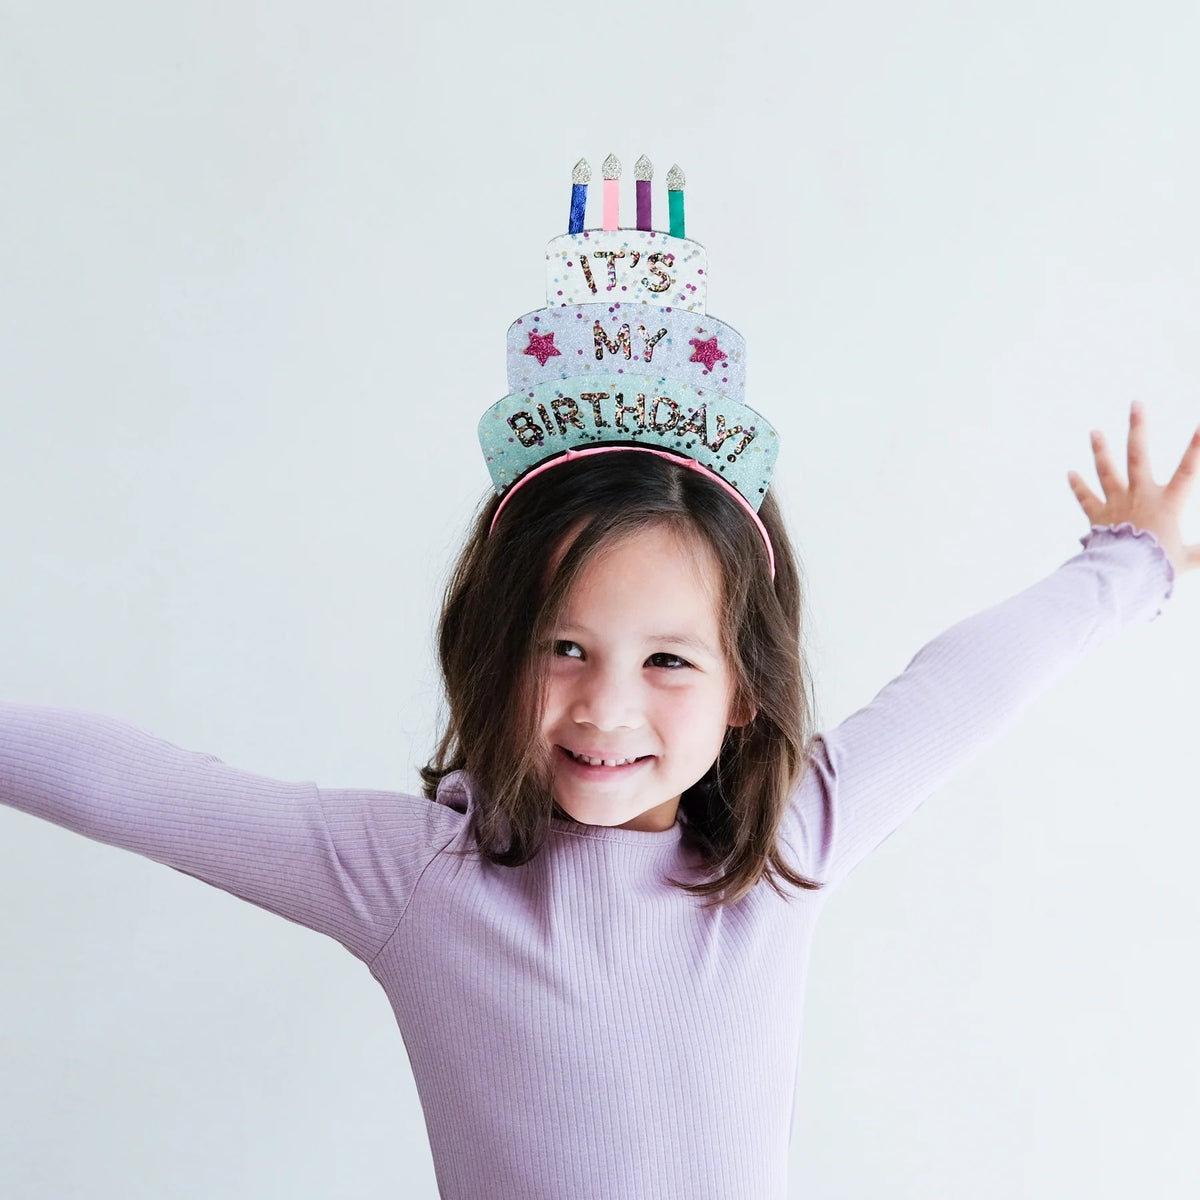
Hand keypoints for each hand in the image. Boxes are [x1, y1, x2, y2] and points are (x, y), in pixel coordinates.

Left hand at [1067, 401, 1199, 574]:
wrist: (1122, 575)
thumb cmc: (1157, 568)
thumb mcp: (1186, 559)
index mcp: (1167, 504)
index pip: (1188, 471)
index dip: (1197, 447)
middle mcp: (1139, 496)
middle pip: (1138, 455)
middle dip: (1138, 428)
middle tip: (1135, 405)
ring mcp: (1116, 504)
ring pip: (1106, 470)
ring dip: (1100, 450)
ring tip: (1094, 432)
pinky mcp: (1098, 516)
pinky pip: (1086, 498)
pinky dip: (1078, 486)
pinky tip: (1070, 473)